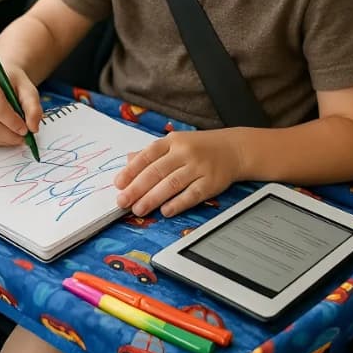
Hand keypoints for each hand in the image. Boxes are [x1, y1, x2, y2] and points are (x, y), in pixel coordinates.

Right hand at [0, 64, 41, 147]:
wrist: (0, 79)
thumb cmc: (13, 83)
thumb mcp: (28, 89)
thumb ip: (33, 107)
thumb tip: (33, 127)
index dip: (12, 121)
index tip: (25, 129)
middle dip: (9, 135)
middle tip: (24, 137)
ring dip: (4, 140)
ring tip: (18, 137)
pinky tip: (8, 137)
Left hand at [113, 129, 243, 217]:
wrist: (234, 149)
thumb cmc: (200, 147)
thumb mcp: (175, 143)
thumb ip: (151, 153)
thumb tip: (128, 161)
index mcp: (172, 141)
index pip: (147, 155)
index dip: (131, 170)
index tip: (118, 184)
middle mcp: (185, 152)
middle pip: (157, 171)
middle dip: (137, 188)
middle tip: (123, 201)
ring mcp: (199, 167)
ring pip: (172, 184)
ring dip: (153, 198)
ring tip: (138, 209)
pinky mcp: (211, 182)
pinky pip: (192, 194)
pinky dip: (178, 203)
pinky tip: (165, 211)